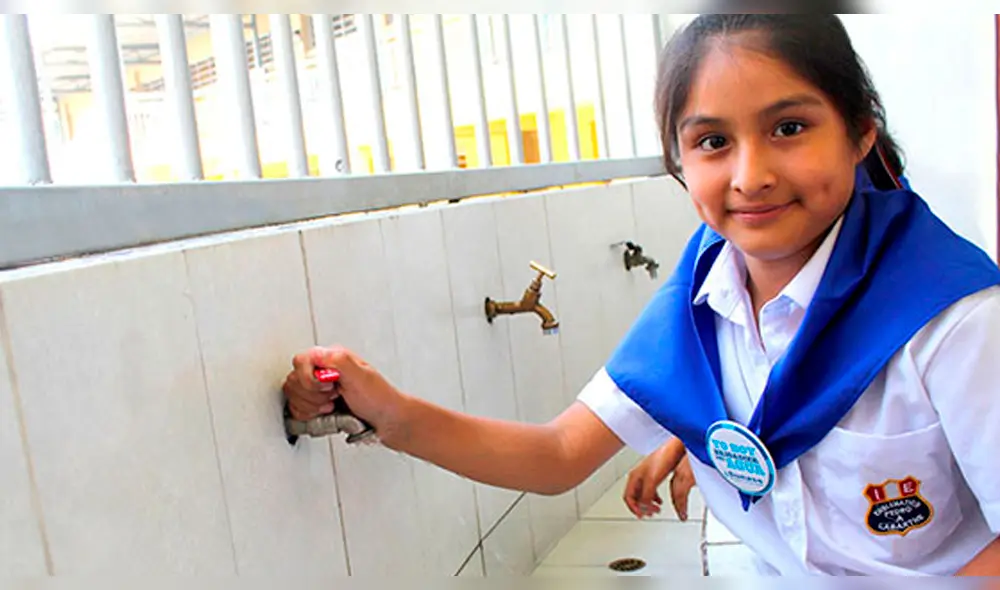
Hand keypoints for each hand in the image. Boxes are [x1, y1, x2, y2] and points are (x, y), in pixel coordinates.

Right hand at [282, 346, 406, 434]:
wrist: (388, 421)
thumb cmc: (380, 399)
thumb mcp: (362, 375)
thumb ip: (338, 361)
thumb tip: (317, 354)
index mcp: (333, 358)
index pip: (301, 361)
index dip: (309, 378)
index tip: (327, 387)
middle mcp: (324, 371)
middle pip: (294, 380)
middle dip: (312, 395)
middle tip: (332, 398)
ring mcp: (319, 389)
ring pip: (293, 396)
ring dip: (311, 406)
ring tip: (331, 406)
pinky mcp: (317, 405)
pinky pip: (296, 409)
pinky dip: (308, 415)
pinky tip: (326, 414)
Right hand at [623, 440, 695, 520]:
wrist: (673, 449)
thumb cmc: (662, 459)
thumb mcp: (652, 481)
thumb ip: (647, 495)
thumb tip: (645, 507)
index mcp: (634, 478)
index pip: (628, 497)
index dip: (633, 508)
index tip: (641, 515)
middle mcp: (638, 477)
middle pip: (634, 497)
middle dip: (641, 508)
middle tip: (649, 515)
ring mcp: (646, 476)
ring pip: (643, 494)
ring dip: (648, 504)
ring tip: (655, 510)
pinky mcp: (654, 475)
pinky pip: (650, 491)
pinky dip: (654, 498)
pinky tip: (660, 501)